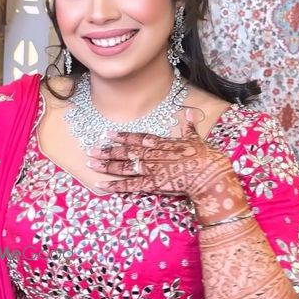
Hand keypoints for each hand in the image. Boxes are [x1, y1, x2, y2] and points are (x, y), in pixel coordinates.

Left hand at [86, 118, 248, 222]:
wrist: (209, 174)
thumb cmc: (204, 156)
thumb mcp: (196, 138)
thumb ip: (188, 126)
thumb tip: (189, 112)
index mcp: (161, 143)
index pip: (137, 138)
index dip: (121, 136)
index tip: (108, 134)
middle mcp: (151, 155)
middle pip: (125, 152)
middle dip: (107, 151)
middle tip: (91, 150)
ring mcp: (150, 170)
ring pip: (123, 167)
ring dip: (106, 165)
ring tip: (90, 163)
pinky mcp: (151, 185)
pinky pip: (129, 186)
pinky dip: (114, 186)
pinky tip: (101, 185)